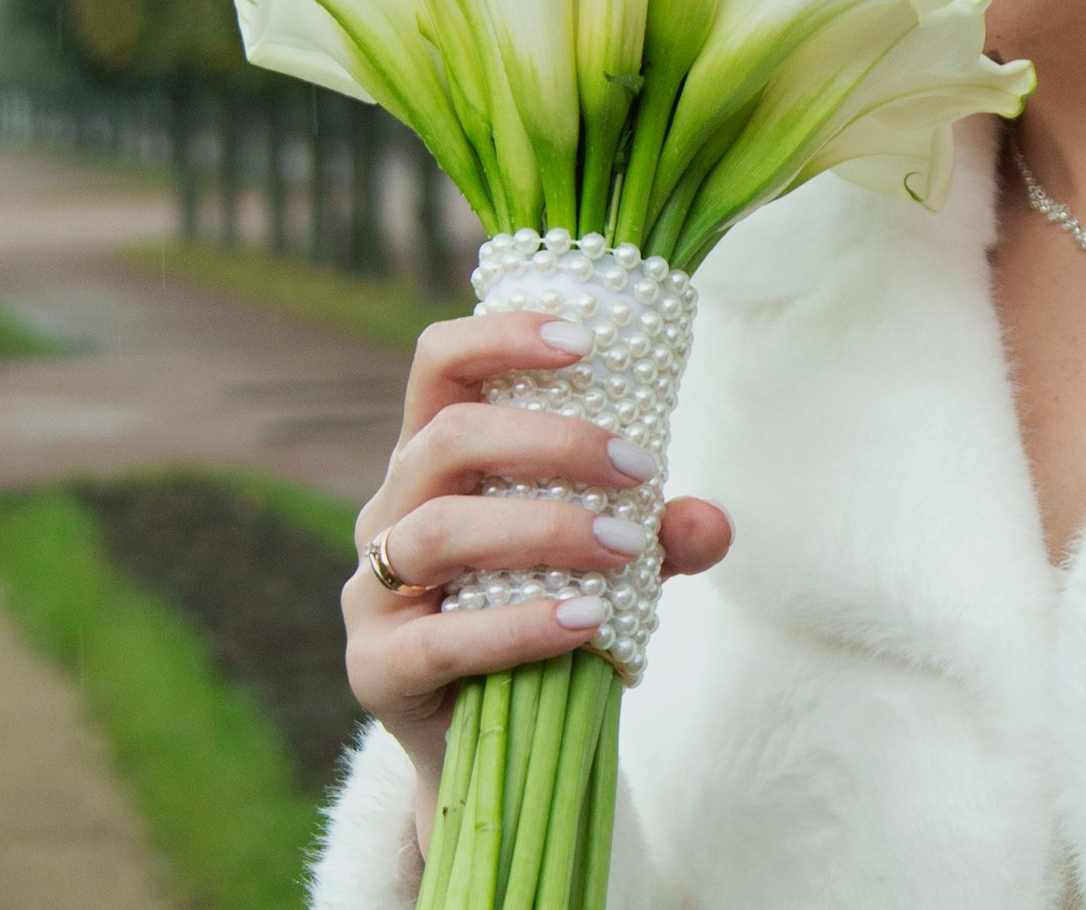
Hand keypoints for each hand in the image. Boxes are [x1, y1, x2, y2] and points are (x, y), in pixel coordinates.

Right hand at [343, 308, 733, 854]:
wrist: (492, 749)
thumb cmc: (543, 621)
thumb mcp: (611, 568)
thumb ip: (659, 537)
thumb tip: (712, 522)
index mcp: (435, 460)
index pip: (442, 365)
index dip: (502, 336)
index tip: (587, 338)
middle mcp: (392, 510)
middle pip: (448, 437)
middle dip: (552, 442)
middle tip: (640, 468)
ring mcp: (373, 590)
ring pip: (439, 529)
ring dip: (543, 528)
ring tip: (626, 548)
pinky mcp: (377, 669)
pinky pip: (440, 639)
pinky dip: (520, 625)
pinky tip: (585, 621)